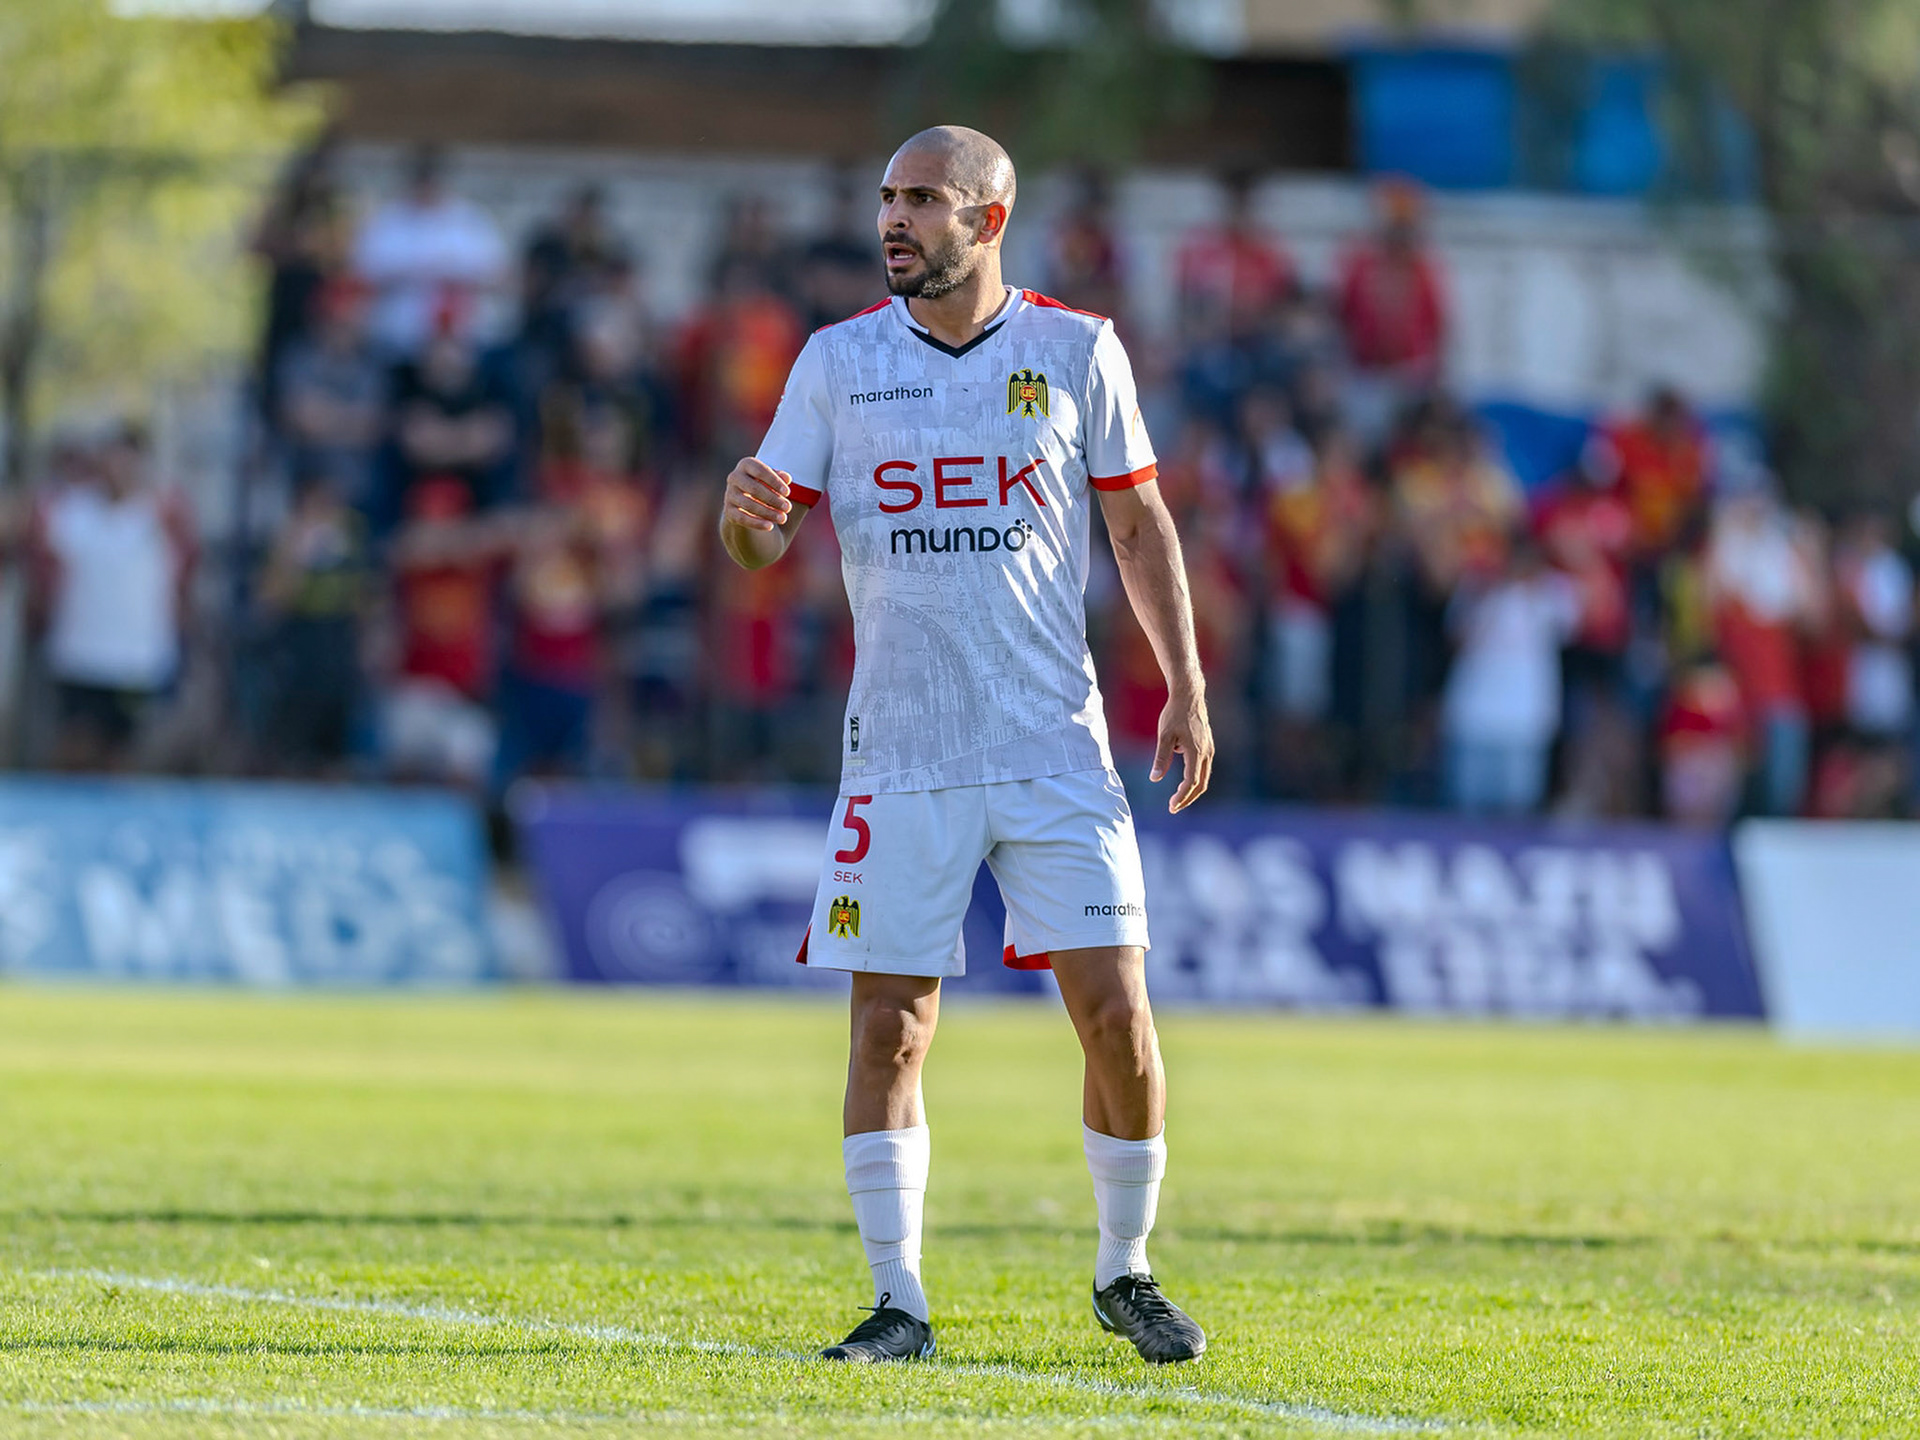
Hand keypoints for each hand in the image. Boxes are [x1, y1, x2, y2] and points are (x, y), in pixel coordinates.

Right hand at [722, 456, 792, 532]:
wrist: (745, 501)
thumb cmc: (763, 484)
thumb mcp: (771, 478)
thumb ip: (779, 477)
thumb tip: (787, 478)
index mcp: (746, 464)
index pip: (760, 471)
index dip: (774, 482)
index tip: (787, 493)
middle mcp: (734, 477)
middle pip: (754, 488)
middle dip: (773, 499)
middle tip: (788, 508)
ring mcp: (729, 494)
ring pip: (748, 504)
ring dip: (768, 512)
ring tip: (783, 518)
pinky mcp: (728, 510)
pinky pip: (742, 518)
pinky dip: (756, 523)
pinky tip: (770, 526)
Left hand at [1151, 685, 1213, 813]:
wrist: (1189, 696)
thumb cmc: (1175, 714)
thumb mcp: (1164, 736)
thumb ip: (1161, 758)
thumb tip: (1155, 778)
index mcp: (1196, 752)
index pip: (1191, 782)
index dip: (1182, 797)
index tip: (1171, 806)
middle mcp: (1206, 752)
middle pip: (1201, 784)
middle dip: (1188, 798)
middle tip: (1174, 807)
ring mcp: (1209, 749)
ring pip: (1205, 777)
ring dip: (1192, 789)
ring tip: (1178, 798)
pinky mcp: (1208, 745)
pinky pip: (1204, 768)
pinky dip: (1196, 778)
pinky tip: (1184, 780)